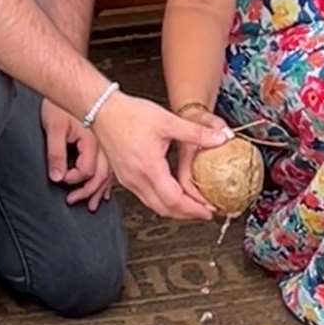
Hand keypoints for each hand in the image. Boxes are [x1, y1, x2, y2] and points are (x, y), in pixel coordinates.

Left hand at [41, 98, 112, 211]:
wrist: (69, 85)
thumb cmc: (60, 104)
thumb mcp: (54, 128)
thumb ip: (55, 154)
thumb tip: (56, 176)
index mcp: (92, 139)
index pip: (88, 170)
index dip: (74, 179)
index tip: (62, 179)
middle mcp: (103, 142)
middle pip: (102, 175)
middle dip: (88, 191)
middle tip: (74, 200)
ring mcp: (107, 141)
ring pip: (109, 172)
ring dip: (100, 188)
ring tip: (94, 202)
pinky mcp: (106, 140)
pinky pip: (110, 164)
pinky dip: (107, 179)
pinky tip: (106, 187)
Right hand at [92, 91, 230, 220]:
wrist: (103, 110)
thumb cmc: (129, 114)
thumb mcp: (168, 121)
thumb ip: (196, 132)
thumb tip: (220, 138)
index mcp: (149, 168)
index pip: (175, 200)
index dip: (194, 209)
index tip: (208, 211)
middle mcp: (136, 179)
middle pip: (165, 209)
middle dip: (187, 215)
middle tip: (204, 212)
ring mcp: (128, 180)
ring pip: (154, 205)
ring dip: (174, 209)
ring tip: (191, 205)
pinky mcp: (124, 177)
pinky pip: (145, 197)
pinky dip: (161, 201)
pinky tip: (170, 193)